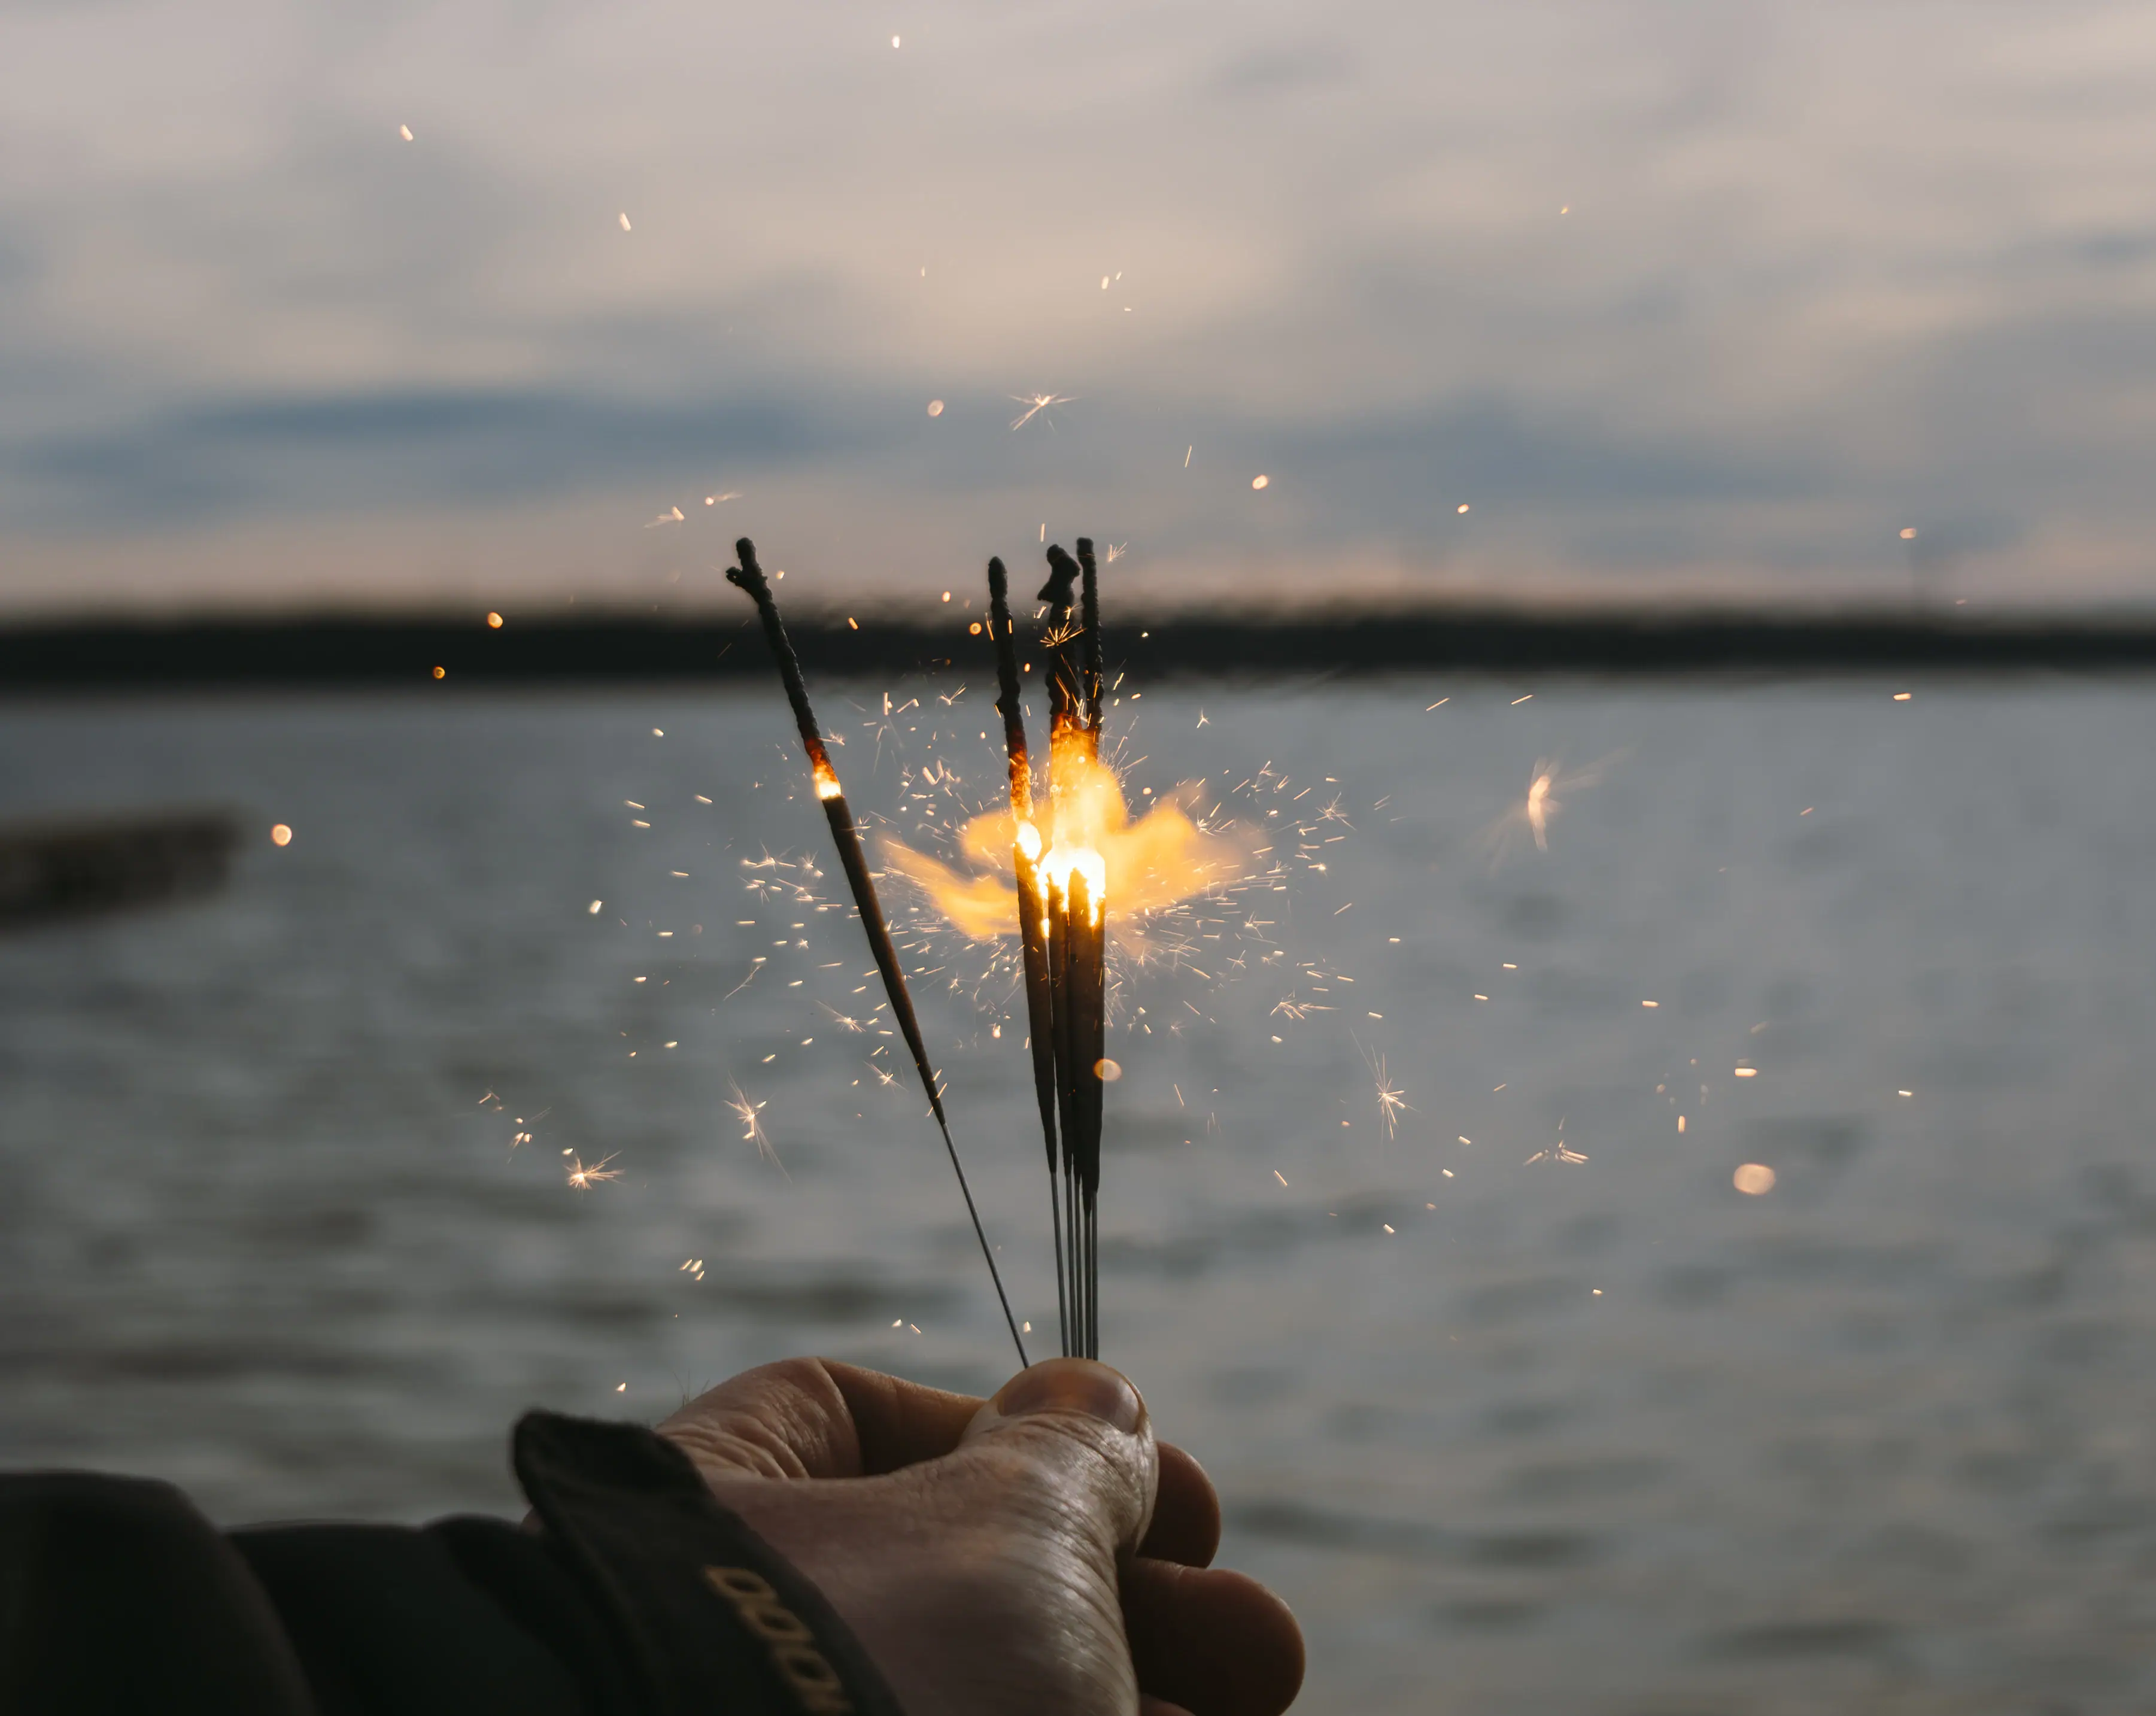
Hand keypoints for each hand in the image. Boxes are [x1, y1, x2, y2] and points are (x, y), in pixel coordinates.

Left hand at [657, 1356, 1302, 1715]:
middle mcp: (728, 1620)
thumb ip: (1066, 1452)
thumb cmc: (880, 1659)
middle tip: (1251, 1625)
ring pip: (988, 1688)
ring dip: (1139, 1683)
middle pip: (959, 1581)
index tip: (1152, 1472)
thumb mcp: (1010, 1522)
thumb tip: (1098, 1399)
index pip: (849, 1416)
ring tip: (1258, 1686)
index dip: (1017, 1432)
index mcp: (714, 1497)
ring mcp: (792, 1715)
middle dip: (1137, 1591)